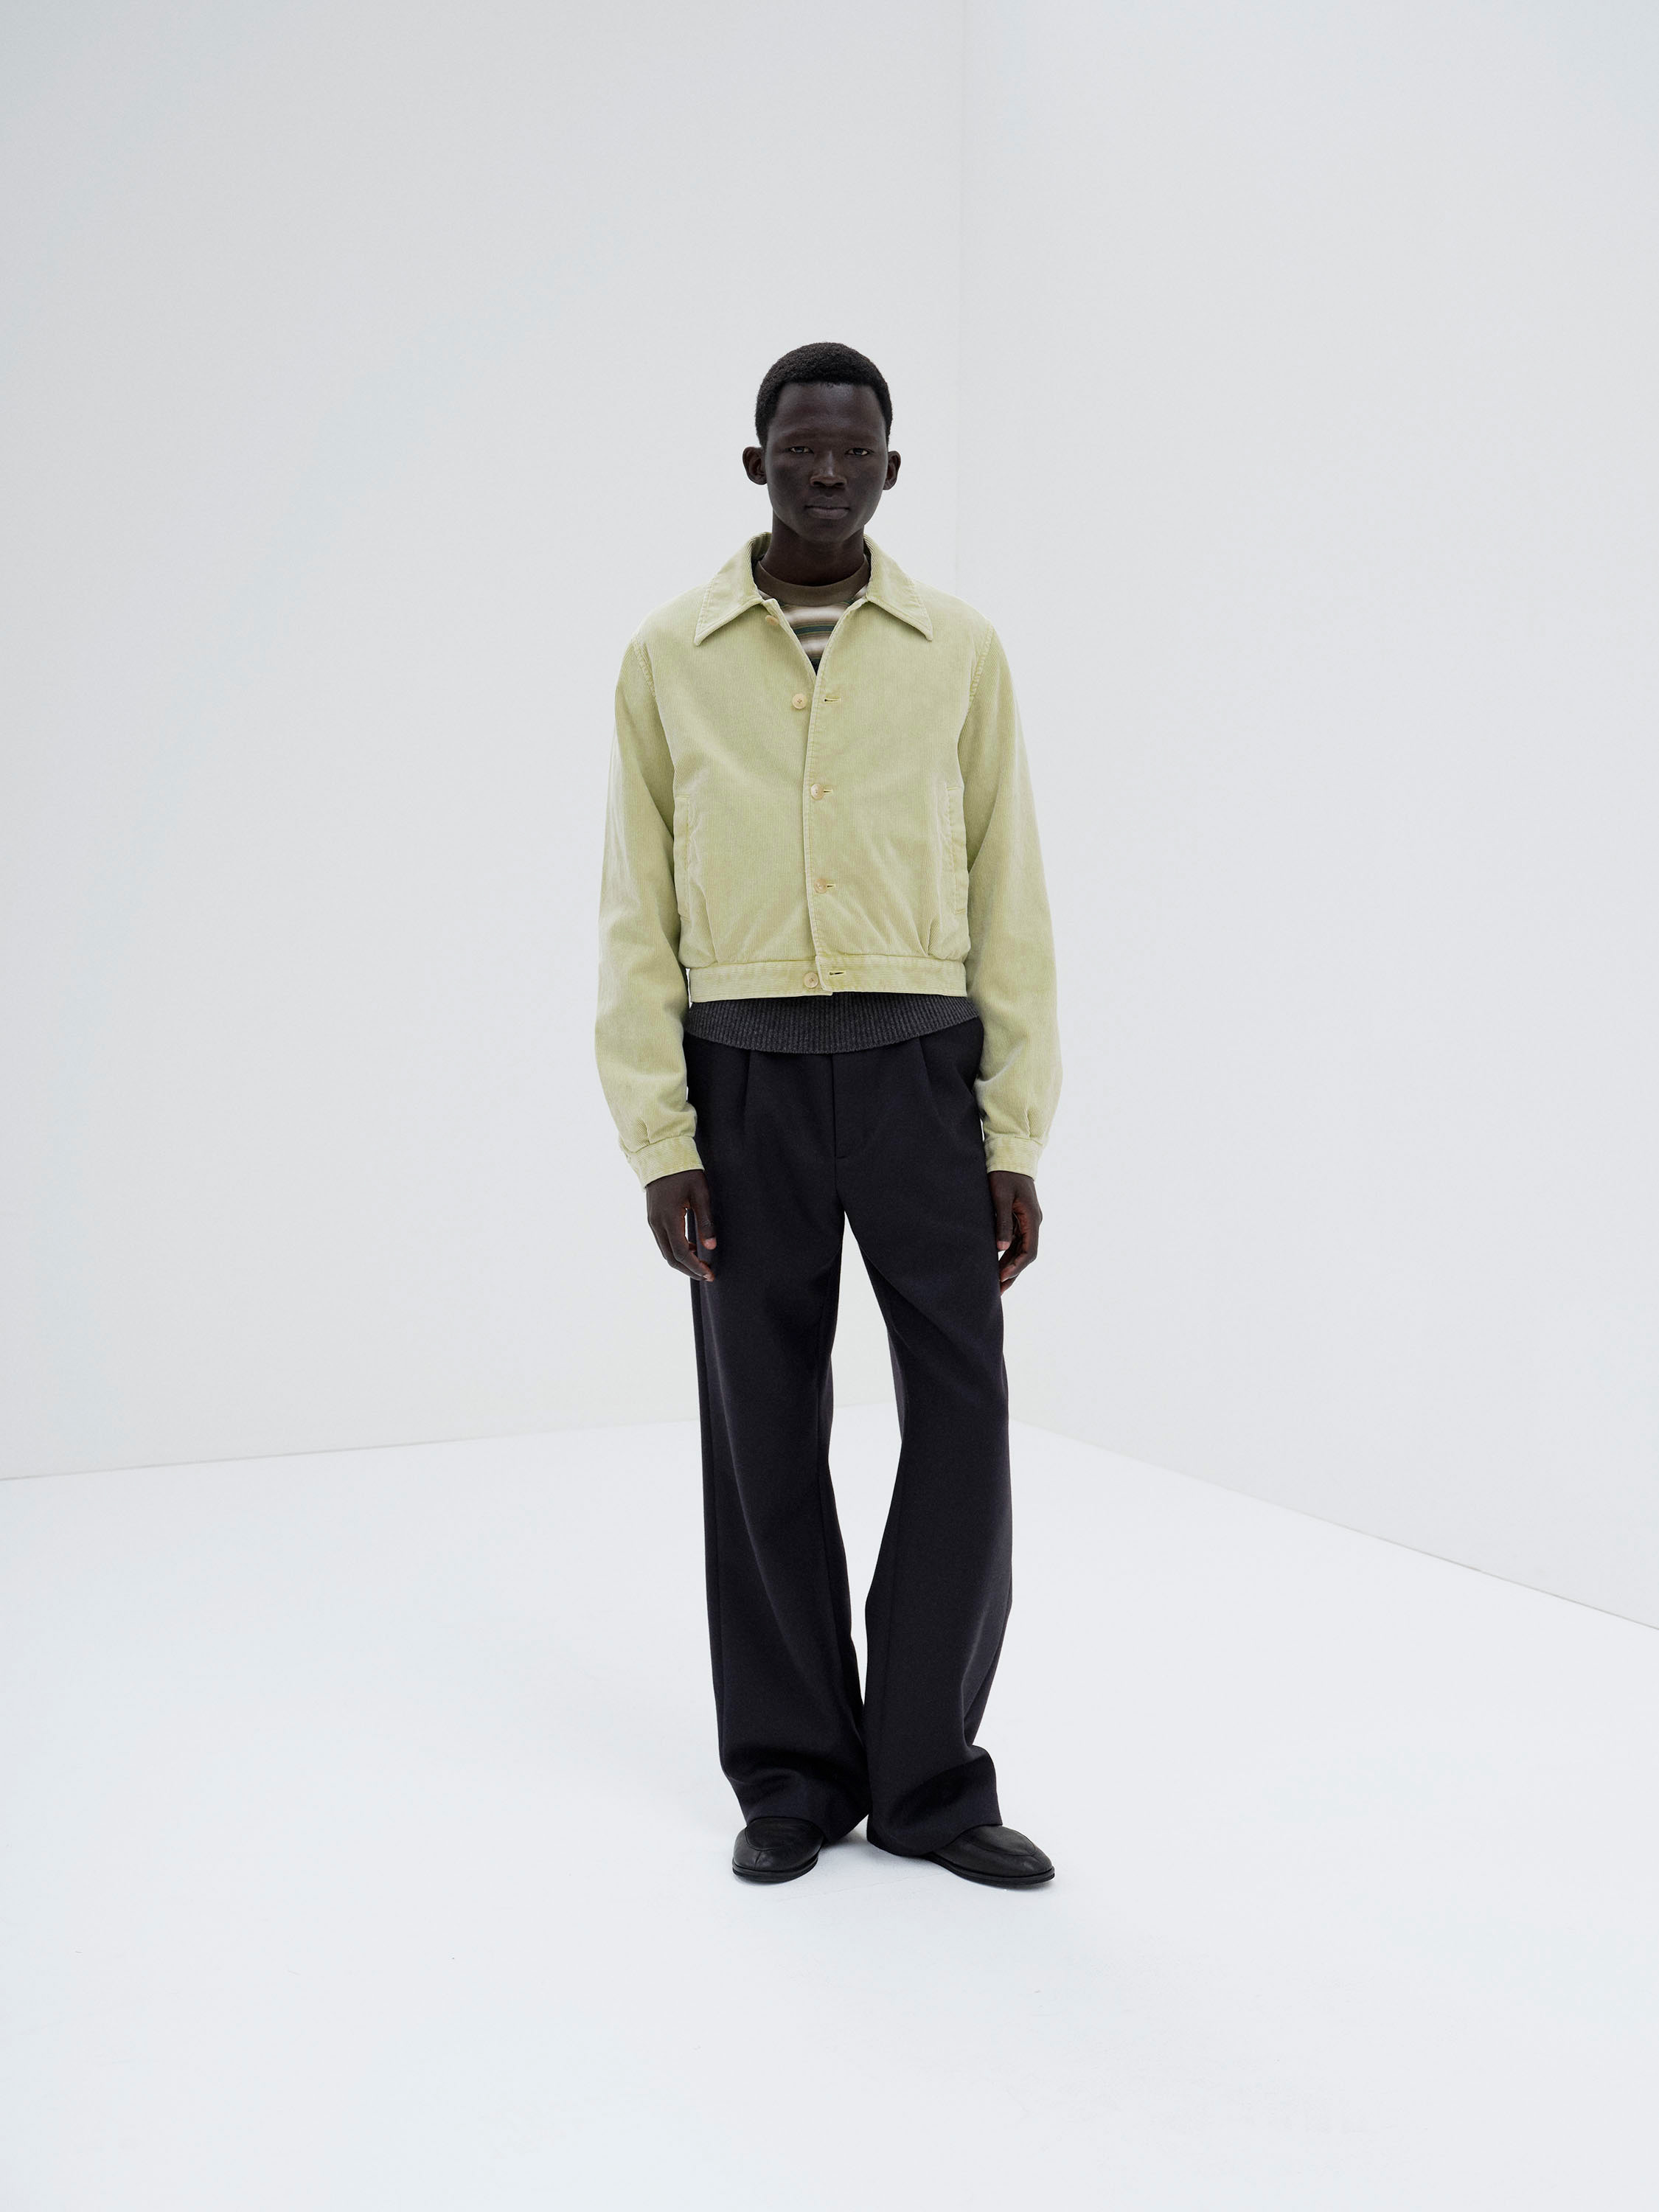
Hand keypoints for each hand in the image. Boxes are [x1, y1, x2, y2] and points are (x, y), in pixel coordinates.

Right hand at [645, 1167, 716, 1281]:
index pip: (681, 1252)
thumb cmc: (684, 1172)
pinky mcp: (652, 1218)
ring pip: (665, 1251)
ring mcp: (652, 1221)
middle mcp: (656, 1223)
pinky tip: (691, 1248)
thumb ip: (705, 1221)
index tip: (709, 1274)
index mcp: (668, 1218)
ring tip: (701, 1264)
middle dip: (688, 1269)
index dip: (695, 1266)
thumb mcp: (700, 1194)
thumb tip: (711, 1247)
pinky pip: (663, 1242)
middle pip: (670, 1257)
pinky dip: (676, 1250)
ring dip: (682, 1261)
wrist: (661, 1156)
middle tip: (707, 1275)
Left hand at [988, 1171, 1041, 1293]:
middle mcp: (1033, 1223)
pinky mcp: (1019, 1220)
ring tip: (995, 1286)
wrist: (1011, 1156)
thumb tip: (1001, 1248)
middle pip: (1025, 1256)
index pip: (1029, 1251)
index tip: (1001, 1277)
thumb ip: (1003, 1222)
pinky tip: (996, 1267)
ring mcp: (1027, 1222)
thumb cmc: (1004, 1174)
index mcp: (1032, 1218)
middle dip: (1012, 1274)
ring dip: (1009, 1268)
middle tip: (998, 1292)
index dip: (1016, 1266)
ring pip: (1020, 1251)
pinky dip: (1007, 1257)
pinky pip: (1015, 1243)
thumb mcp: (1001, 1197)